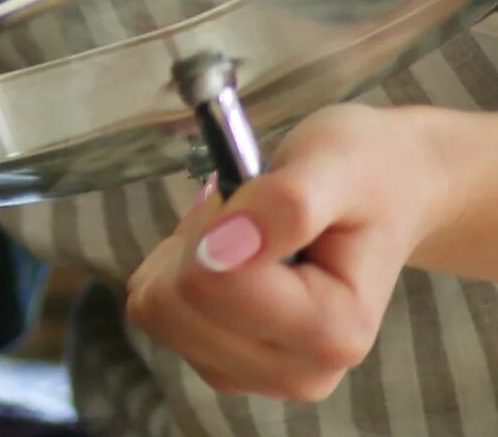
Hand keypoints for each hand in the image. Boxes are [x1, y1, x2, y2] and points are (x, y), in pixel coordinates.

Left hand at [124, 103, 448, 401]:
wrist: (388, 194)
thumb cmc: (364, 176)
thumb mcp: (336, 166)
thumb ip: (286, 206)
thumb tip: (220, 249)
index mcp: (336, 334)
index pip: (211, 284)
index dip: (215, 223)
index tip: (256, 197)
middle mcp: (301, 374)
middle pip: (172, 305)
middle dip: (196, 241)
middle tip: (248, 214)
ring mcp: (258, 376)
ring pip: (155, 310)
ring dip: (182, 256)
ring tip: (243, 236)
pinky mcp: (223, 365)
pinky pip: (153, 311)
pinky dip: (175, 272)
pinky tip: (227, 258)